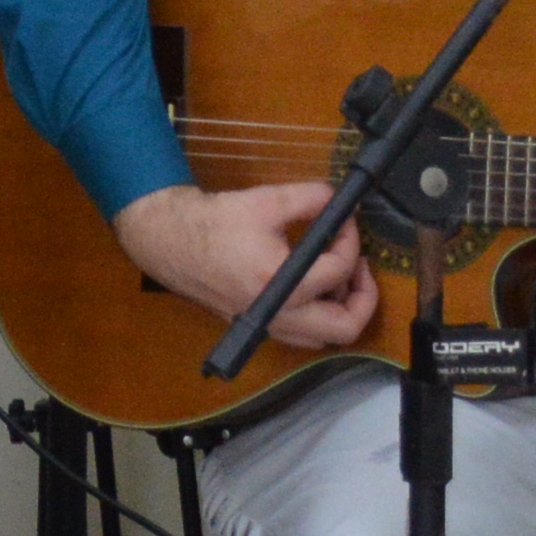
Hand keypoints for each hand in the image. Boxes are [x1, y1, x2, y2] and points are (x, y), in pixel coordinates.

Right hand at [112, 180, 379, 354]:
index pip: (338, 270)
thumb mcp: (268, 200)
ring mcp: (268, 326)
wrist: (172, 242)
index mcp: (280, 283)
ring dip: (341, 309)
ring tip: (339, 276)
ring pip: (325, 338)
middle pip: (344, 326)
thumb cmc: (215, 223)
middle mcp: (277, 314)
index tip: (344, 222)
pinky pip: (303, 335)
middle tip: (360, 266)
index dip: (351, 241)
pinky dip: (319, 316)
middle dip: (363, 295)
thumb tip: (339, 202)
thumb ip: (312, 198)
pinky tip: (314, 286)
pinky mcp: (259, 326)